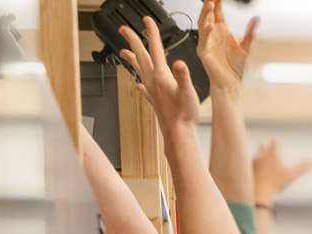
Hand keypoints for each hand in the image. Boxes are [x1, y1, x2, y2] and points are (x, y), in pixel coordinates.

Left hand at [118, 16, 201, 134]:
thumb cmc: (184, 116)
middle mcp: (153, 81)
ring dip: (131, 59)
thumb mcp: (189, 93)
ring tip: (123, 52)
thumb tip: (180, 63)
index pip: (156, 49)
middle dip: (133, 40)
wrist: (178, 135)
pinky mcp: (154, 100)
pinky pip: (143, 88)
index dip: (152, 32)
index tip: (147, 20)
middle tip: (124, 29)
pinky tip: (138, 85)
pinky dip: (140, 83)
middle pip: (141, 56)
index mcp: (161, 76)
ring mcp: (152, 91)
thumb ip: (184, 76)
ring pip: (138, 70)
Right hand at [195, 0, 256, 94]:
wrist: (231, 83)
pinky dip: (207, 32)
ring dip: (205, 13)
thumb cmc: (235, 67)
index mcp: (222, 31)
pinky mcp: (204, 51)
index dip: (217, 2)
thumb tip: (256, 19)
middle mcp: (213, 34)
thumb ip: (250, 32)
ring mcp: (207, 42)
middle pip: (208, 14)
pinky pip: (203, 40)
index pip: (217, 12)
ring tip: (210, 4)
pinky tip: (211, 26)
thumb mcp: (246, 46)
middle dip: (208, 3)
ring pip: (202, 23)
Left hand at [252, 140, 311, 203]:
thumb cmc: (275, 184)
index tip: (278, 143)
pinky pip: (249, 163)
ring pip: (256, 154)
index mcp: (273, 155)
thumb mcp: (291, 176)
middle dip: (267, 146)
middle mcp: (262, 156)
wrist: (258, 192)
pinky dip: (253, 164)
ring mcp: (254, 162)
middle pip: (264, 145)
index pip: (275, 142)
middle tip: (268, 146)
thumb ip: (302, 168)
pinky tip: (255, 168)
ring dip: (260, 154)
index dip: (277, 143)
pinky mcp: (248, 169)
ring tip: (262, 157)